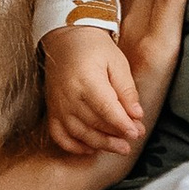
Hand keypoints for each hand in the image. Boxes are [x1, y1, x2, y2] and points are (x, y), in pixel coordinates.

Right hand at [40, 23, 143, 158]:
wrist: (65, 41)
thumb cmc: (94, 49)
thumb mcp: (117, 62)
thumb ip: (126, 89)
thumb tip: (136, 115)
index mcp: (86, 79)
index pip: (105, 108)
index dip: (121, 124)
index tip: (136, 133)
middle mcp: (68, 95)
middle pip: (93, 123)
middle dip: (115, 136)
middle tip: (132, 142)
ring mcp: (57, 105)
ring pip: (78, 133)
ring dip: (100, 144)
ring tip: (118, 148)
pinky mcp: (52, 110)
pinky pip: (59, 135)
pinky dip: (74, 146)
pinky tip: (91, 148)